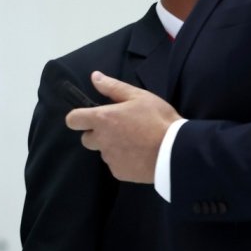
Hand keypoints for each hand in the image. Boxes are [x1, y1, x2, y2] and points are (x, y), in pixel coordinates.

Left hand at [65, 71, 179, 182]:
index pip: (73, 120)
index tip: (90, 117)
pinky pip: (115, 165)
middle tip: (119, 129)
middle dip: (97, 134)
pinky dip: (123, 160)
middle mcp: (101, 140)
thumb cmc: (158, 119)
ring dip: (112, 147)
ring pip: (103, 152)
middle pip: (87, 138)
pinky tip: (139, 154)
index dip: (79, 118)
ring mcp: (109, 158)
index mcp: (102, 119)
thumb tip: (95, 77)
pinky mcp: (119, 173)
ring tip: (135, 142)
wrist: (177, 151)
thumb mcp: (139, 96)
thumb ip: (113, 87)